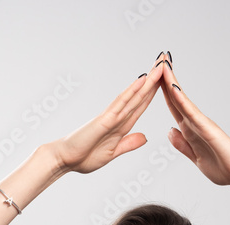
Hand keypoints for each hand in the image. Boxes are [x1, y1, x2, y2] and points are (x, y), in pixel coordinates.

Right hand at [49, 56, 164, 174]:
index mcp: (122, 126)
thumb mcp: (112, 153)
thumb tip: (145, 137)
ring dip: (148, 80)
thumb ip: (128, 144)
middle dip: (154, 79)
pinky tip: (143, 80)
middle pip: (140, 95)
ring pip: (134, 95)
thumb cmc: (83, 157)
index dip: (154, 91)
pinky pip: (121, 103)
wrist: (64, 160)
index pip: (141, 105)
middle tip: (166, 60)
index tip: (165, 78)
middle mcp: (118, 117)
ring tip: (161, 64)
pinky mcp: (104, 120)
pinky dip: (132, 91)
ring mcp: (111, 116)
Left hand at [158, 54, 229, 187]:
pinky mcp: (208, 129)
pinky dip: (182, 100)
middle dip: (166, 77)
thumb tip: (170, 131)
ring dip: (172, 81)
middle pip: (176, 96)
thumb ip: (182, 145)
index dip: (162, 90)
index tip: (153, 74)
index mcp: (190, 130)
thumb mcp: (195, 158)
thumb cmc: (223, 168)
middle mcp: (195, 122)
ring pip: (182, 99)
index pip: (173, 105)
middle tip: (159, 56)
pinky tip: (173, 88)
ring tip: (164, 63)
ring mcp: (202, 123)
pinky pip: (192, 112)